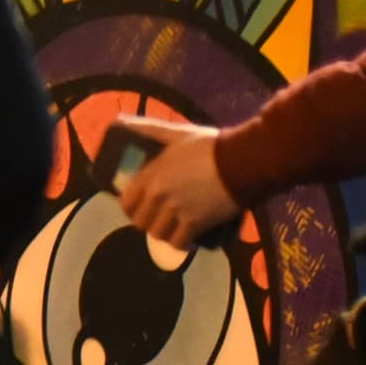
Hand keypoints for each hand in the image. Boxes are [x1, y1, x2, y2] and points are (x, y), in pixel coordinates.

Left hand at [112, 117, 238, 247]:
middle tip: (160, 219)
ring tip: (174, 229)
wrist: (244, 161)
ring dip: (164, 233)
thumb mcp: (177, 134)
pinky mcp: (195, 224)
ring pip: (157, 235)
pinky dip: (181, 244)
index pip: (126, 202)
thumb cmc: (212, 146)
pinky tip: (186, 240)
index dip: (131, 208)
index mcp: (151, 174)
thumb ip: (149, 130)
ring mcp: (175, 211)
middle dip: (148, 222)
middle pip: (140, 222)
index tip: (141, 208)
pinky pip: (178, 243)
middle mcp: (158, 195)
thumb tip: (121, 120)